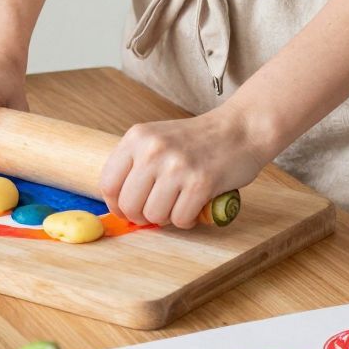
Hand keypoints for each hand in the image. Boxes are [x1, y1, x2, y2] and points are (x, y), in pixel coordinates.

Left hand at [97, 107, 270, 229]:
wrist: (240, 129)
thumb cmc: (198, 140)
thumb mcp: (157, 139)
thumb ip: (136, 166)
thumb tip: (118, 207)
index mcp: (137, 138)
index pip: (108, 184)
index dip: (116, 205)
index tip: (128, 210)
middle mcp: (153, 150)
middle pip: (129, 205)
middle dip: (142, 216)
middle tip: (158, 209)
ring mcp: (177, 166)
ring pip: (154, 216)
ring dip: (167, 217)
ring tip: (181, 202)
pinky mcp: (201, 182)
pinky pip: (180, 220)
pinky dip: (188, 219)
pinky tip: (196, 205)